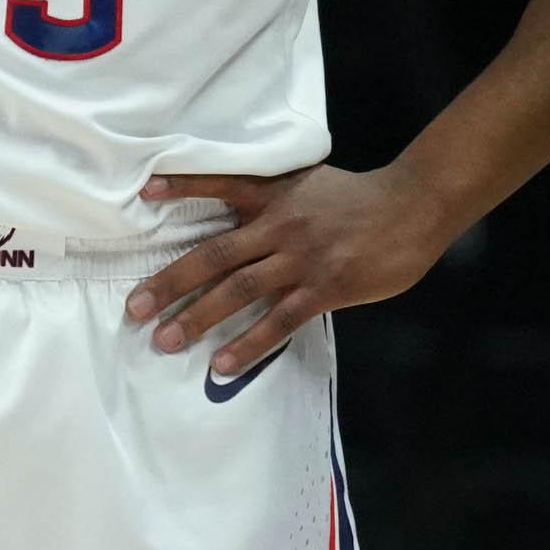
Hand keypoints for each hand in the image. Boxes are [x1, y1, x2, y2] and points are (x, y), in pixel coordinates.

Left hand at [126, 164, 452, 371]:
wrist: (413, 207)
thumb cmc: (363, 200)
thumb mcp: (313, 185)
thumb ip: (277, 202)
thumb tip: (242, 223)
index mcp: (276, 195)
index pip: (222, 186)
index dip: (183, 187)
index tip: (144, 192)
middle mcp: (280, 225)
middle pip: (214, 255)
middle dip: (171, 283)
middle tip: (136, 309)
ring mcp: (302, 258)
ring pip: (239, 291)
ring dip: (198, 318)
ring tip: (167, 341)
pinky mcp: (325, 287)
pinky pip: (279, 320)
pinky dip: (248, 344)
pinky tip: (223, 364)